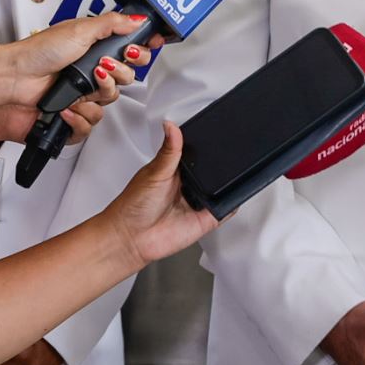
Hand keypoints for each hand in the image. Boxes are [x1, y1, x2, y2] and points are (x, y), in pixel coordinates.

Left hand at [0, 12, 154, 145]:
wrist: (15, 80)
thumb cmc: (39, 52)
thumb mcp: (80, 29)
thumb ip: (112, 24)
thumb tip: (137, 20)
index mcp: (95, 49)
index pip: (129, 52)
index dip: (140, 51)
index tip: (147, 47)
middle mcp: (92, 72)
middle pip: (127, 78)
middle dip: (120, 72)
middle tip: (106, 65)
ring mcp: (83, 94)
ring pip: (111, 102)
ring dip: (100, 92)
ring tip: (86, 82)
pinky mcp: (73, 116)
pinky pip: (91, 124)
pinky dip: (80, 117)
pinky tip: (69, 105)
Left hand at [102, 121, 218, 268]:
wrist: (131, 238)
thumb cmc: (133, 206)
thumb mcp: (154, 172)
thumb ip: (169, 151)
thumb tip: (171, 127)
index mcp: (176, 169)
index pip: (197, 154)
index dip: (206, 146)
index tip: (218, 134)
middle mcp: (188, 185)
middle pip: (212, 171)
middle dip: (220, 166)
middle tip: (227, 157)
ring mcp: (197, 202)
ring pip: (220, 190)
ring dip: (227, 184)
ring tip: (232, 175)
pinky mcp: (206, 219)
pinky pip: (225, 210)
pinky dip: (231, 204)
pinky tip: (233, 196)